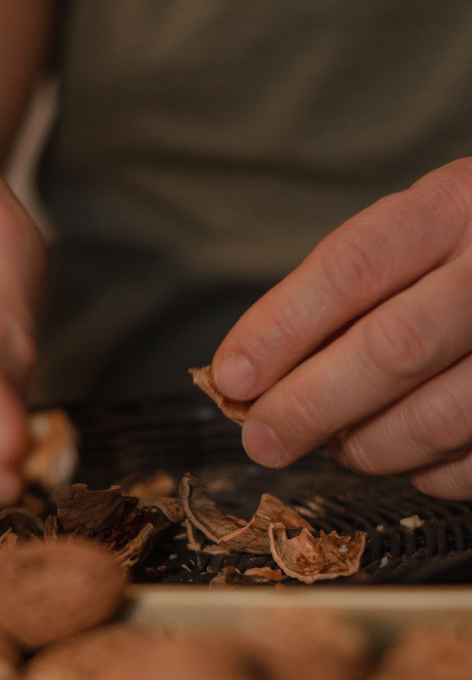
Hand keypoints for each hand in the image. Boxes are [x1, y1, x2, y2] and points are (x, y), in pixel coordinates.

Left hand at [210, 158, 471, 497]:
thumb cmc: (463, 260)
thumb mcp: (412, 240)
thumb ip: (339, 298)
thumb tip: (248, 381)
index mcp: (455, 207)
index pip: (352, 268)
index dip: (281, 330)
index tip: (231, 378)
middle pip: (393, 348)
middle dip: (308, 405)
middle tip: (263, 439)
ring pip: (434, 419)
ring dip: (365, 447)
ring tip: (337, 444)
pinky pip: (466, 465)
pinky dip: (422, 472)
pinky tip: (404, 452)